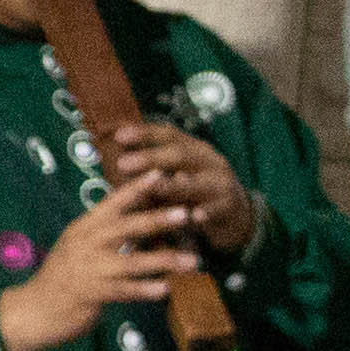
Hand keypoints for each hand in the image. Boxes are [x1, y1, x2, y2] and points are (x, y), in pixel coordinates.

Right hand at [0, 183, 207, 350]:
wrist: (36, 309)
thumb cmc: (65, 276)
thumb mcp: (81, 245)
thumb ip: (106, 232)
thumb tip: (142, 219)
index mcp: (85, 227)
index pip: (113, 202)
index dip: (137, 187)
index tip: (160, 173)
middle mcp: (87, 242)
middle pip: (127, 226)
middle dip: (157, 218)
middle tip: (187, 213)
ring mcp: (90, 268)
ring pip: (133, 261)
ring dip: (165, 261)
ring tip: (193, 261)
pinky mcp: (93, 294)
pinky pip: (125, 290)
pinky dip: (146, 289)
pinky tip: (166, 289)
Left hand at [97, 118, 258, 256]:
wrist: (236, 215)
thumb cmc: (195, 193)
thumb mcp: (177, 175)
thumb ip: (152, 169)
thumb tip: (113, 158)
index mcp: (194, 148)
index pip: (168, 134)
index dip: (144, 134)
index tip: (119, 136)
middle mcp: (209, 161)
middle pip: (180, 155)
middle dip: (151, 158)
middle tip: (123, 164)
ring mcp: (221, 183)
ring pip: (196, 183)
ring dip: (173, 186)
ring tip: (151, 186)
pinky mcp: (229, 207)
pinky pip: (215, 210)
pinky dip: (204, 213)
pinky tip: (193, 217)